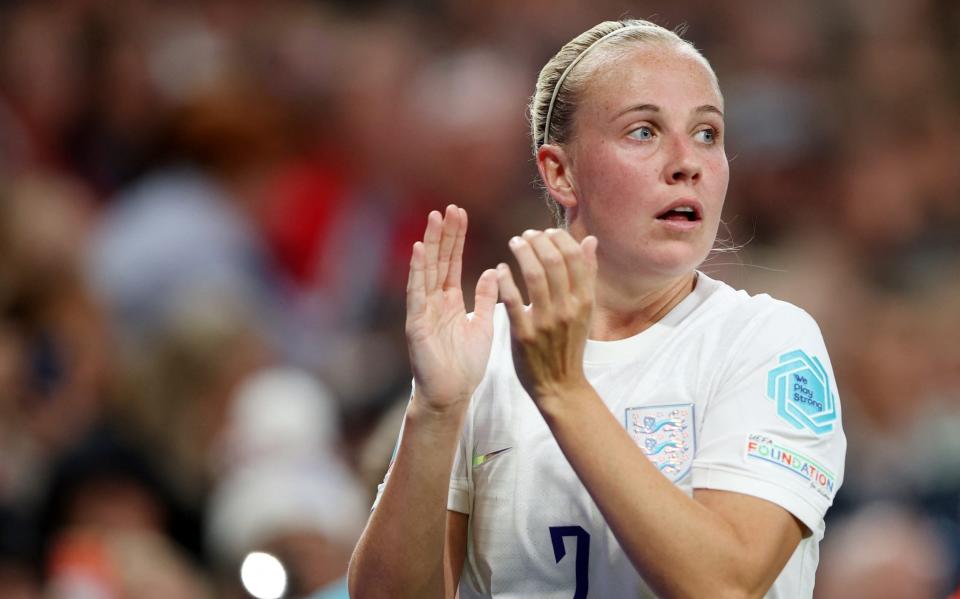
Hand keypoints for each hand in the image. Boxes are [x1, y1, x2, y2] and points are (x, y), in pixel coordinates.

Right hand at [406, 205, 498, 413]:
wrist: (452, 395)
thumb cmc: (465, 365)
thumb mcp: (482, 325)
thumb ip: (484, 298)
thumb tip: (490, 271)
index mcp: (450, 301)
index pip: (453, 262)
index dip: (456, 238)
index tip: (460, 213)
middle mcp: (434, 301)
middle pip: (439, 260)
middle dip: (444, 234)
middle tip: (450, 207)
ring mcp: (423, 310)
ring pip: (426, 270)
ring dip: (430, 244)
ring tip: (434, 218)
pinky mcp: (416, 323)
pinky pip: (416, 293)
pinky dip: (417, 271)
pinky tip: (418, 251)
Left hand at [496, 228, 597, 408]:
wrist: (560, 385)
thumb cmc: (570, 344)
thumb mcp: (585, 309)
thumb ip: (587, 274)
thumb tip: (591, 240)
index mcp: (584, 301)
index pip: (575, 258)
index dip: (560, 238)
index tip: (547, 231)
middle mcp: (567, 308)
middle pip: (554, 262)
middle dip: (538, 241)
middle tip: (526, 235)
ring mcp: (546, 322)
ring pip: (534, 276)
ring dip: (523, 253)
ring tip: (515, 243)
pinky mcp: (524, 334)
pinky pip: (513, 300)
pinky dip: (505, 280)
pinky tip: (500, 269)